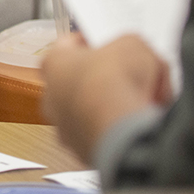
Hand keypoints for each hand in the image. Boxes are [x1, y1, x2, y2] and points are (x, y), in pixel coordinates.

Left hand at [41, 33, 172, 162]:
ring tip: (142, 104)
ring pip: (92, 112)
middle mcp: (51, 97)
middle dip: (107, 80)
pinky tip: (139, 127)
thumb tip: (135, 56)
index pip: (68, 46)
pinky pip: (103, 136)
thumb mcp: (133, 44)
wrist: (123, 129)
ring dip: (114, 108)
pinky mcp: (82, 150)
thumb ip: (129, 46)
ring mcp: (65, 127)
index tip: (111, 45)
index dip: (93, 43)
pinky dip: (120, 132)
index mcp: (53, 63)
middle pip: (81, 82)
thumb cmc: (116, 82)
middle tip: (133, 77)